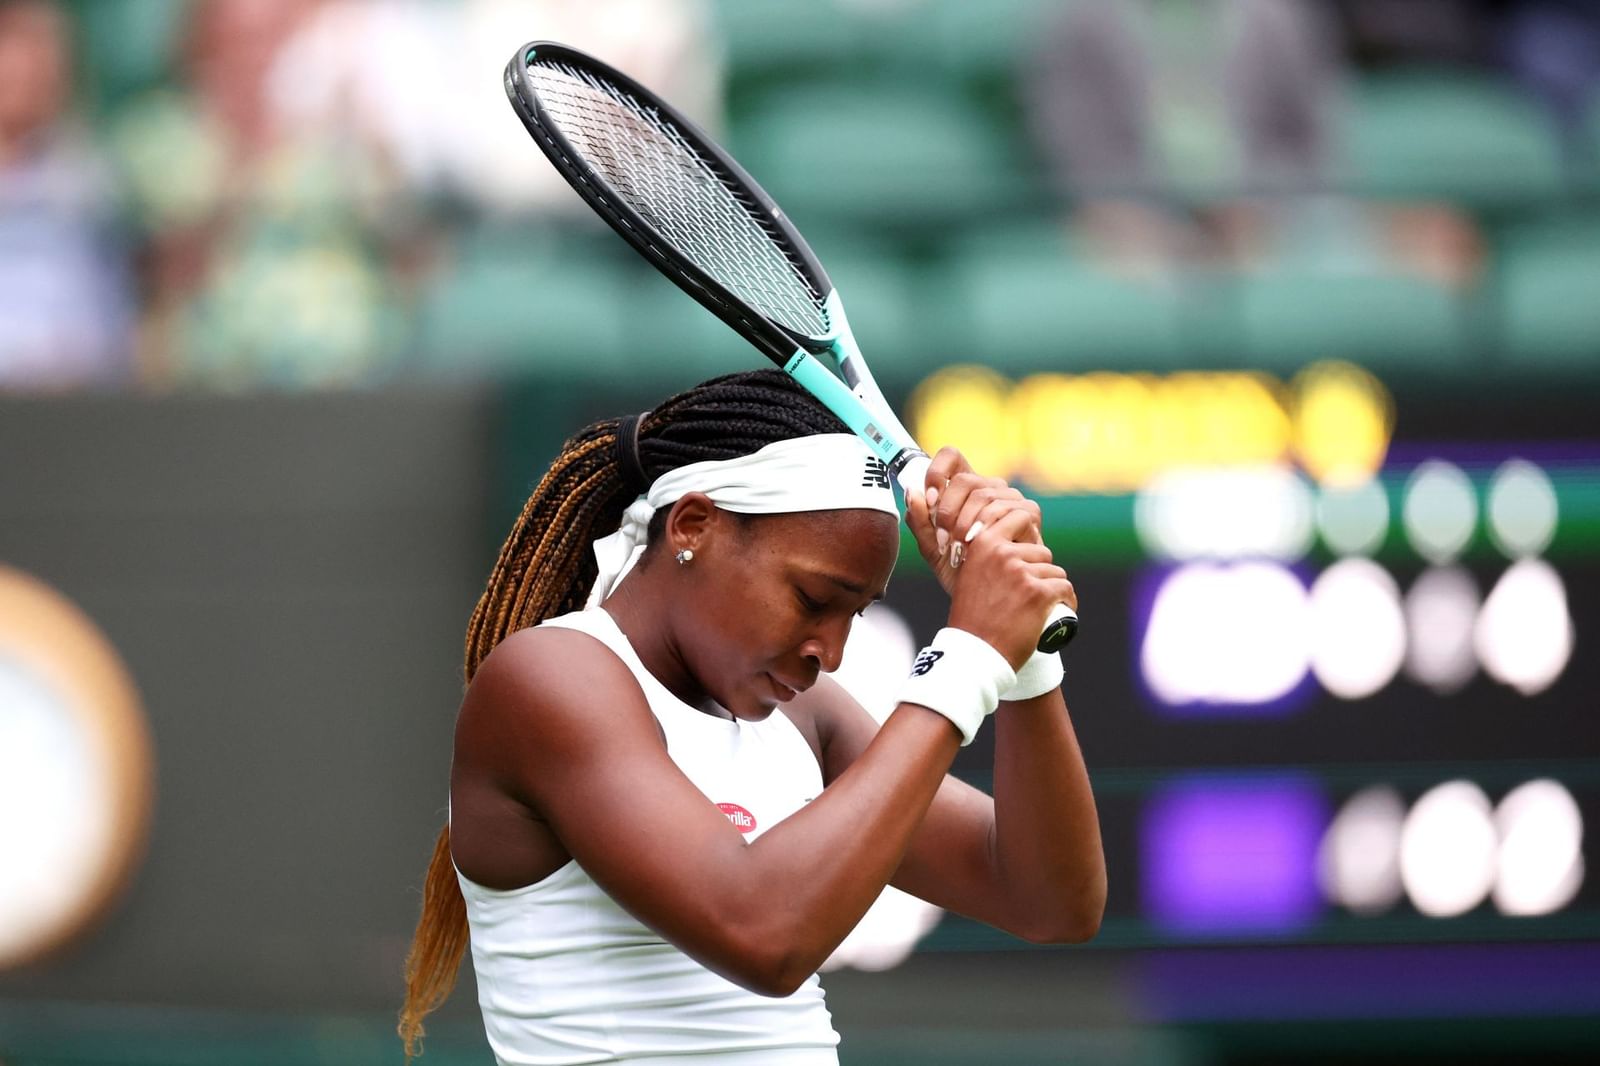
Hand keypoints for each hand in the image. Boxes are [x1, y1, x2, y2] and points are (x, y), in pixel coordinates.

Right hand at [905, 448, 1076, 668]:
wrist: (975, 655)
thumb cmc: (967, 613)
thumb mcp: (949, 568)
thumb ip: (928, 528)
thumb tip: (912, 489)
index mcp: (981, 543)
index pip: (1021, 515)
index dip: (1024, 540)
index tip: (1017, 565)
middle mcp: (1001, 552)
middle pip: (1039, 548)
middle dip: (1037, 568)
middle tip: (1023, 592)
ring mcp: (1021, 572)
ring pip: (1053, 569)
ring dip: (1049, 588)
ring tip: (1033, 607)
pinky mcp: (1038, 593)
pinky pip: (1064, 588)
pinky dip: (1064, 603)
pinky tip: (1053, 613)